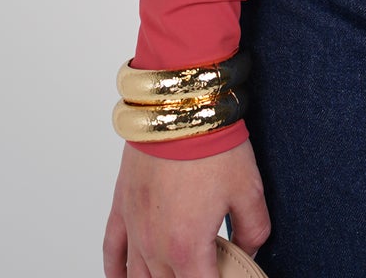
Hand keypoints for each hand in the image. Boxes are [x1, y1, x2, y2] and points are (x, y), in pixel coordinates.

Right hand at [103, 138, 271, 277]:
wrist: (181, 105)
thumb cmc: (213, 144)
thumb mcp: (250, 189)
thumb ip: (254, 229)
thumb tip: (249, 248)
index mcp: (187, 248)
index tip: (232, 273)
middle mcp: (154, 245)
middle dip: (193, 277)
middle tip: (212, 262)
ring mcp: (134, 228)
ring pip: (140, 277)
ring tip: (179, 272)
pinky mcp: (121, 207)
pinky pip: (112, 252)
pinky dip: (116, 272)